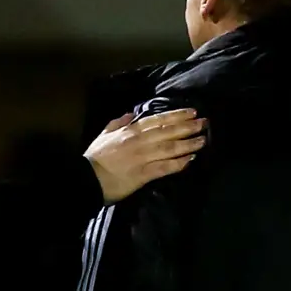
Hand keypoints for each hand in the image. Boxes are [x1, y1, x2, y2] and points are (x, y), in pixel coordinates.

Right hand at [84, 108, 206, 204]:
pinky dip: (179, 163)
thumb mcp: (104, 134)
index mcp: (130, 130)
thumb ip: (119, 122)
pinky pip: (165, 167)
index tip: (191, 112)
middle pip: (168, 132)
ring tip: (203, 140)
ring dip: (188, 144)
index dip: (176, 115)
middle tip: (205, 123)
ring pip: (170, 148)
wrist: (86, 179)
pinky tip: (190, 159)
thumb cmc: (94, 157)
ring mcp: (143, 158)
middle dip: (188, 127)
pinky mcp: (144, 175)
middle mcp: (139, 141)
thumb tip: (132, 114)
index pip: (157, 120)